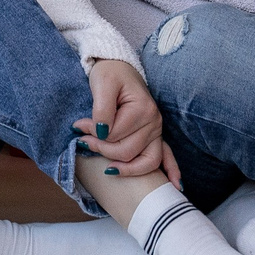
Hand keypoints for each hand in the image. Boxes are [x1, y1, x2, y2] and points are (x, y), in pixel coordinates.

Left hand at [79, 58, 175, 184]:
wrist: (119, 67)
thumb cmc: (110, 74)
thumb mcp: (102, 84)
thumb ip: (101, 109)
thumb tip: (101, 133)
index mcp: (143, 109)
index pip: (115, 136)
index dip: (93, 134)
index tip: (78, 126)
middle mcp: (154, 122)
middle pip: (127, 152)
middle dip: (102, 149)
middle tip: (83, 140)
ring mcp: (157, 130)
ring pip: (145, 162)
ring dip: (125, 168)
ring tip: (107, 169)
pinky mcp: (155, 135)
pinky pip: (166, 157)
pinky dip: (171, 172)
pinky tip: (176, 187)